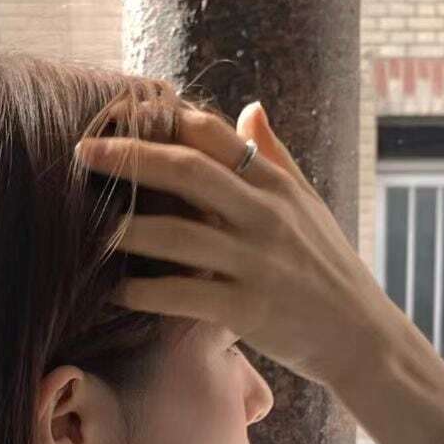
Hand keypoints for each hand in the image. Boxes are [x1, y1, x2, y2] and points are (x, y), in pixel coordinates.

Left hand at [73, 102, 409, 391]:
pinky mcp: (248, 311)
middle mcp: (266, 217)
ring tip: (84, 226)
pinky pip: (184, 296)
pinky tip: (113, 292)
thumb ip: (274, 156)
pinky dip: (144, 293)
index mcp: (277, 185)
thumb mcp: (307, 204)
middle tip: (82, 152)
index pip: (216, 135)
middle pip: (188, 173)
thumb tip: (249, 107)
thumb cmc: (327, 267)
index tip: (122, 113)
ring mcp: (257, 264)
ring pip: (178, 237)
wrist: (362, 335)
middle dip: (130, 159)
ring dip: (126, 230)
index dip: (166, 119)